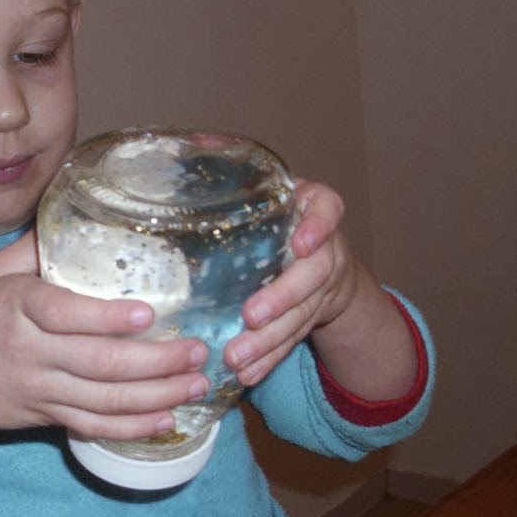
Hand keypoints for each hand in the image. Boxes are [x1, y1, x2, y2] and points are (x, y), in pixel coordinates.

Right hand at [0, 231, 209, 440]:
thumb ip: (35, 249)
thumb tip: (82, 213)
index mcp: (15, 307)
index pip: (63, 313)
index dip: (106, 317)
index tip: (148, 312)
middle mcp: (29, 352)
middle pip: (98, 363)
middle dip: (156, 361)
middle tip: (198, 351)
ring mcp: (40, 389)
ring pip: (104, 401)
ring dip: (157, 396)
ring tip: (197, 384)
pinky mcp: (47, 416)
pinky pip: (94, 428)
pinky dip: (132, 428)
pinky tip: (167, 419)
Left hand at [223, 179, 357, 385]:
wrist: (316, 254)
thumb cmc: (271, 217)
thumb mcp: (258, 190)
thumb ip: (228, 173)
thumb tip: (189, 143)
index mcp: (310, 208)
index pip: (327, 207)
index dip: (318, 226)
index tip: (300, 245)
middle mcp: (324, 246)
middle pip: (314, 274)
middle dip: (283, 300)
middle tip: (251, 318)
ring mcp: (322, 285)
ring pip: (303, 314)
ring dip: (271, 340)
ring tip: (238, 358)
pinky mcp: (313, 315)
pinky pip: (295, 339)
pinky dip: (271, 358)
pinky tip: (248, 374)